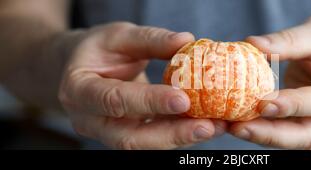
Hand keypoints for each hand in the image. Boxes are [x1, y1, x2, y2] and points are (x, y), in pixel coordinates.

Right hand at [58, 22, 225, 148]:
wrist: (81, 69)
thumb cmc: (98, 50)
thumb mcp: (119, 36)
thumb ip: (150, 40)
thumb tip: (186, 41)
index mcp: (79, 90)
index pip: (115, 100)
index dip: (149, 102)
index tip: (183, 99)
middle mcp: (89, 120)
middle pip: (130, 138)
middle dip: (172, 134)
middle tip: (208, 126)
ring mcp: (107, 134)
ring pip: (145, 144)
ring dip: (181, 137)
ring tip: (215, 126)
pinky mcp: (126, 136)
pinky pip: (153, 140)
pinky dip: (179, 133)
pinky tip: (205, 124)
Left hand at [229, 13, 310, 148]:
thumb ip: (291, 40)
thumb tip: (253, 45)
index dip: (295, 106)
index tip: (263, 103)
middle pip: (310, 135)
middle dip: (272, 135)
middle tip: (238, 127)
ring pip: (297, 139)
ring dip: (264, 135)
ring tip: (233, 126)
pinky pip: (289, 130)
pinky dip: (265, 128)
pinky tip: (241, 121)